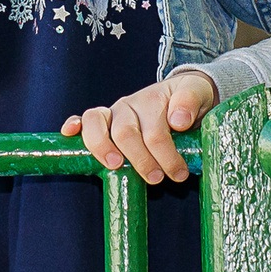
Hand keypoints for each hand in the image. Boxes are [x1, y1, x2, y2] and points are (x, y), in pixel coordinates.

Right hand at [62, 70, 218, 184]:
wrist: (184, 92)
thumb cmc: (191, 100)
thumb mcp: (200, 93)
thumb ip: (191, 101)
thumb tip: (177, 121)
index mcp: (153, 99)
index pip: (155, 130)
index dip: (166, 155)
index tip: (179, 173)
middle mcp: (130, 105)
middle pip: (126, 133)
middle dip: (140, 160)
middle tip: (156, 179)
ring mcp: (114, 112)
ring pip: (98, 124)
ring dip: (104, 148)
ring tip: (117, 166)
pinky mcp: (103, 120)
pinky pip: (83, 119)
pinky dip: (74, 125)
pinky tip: (70, 134)